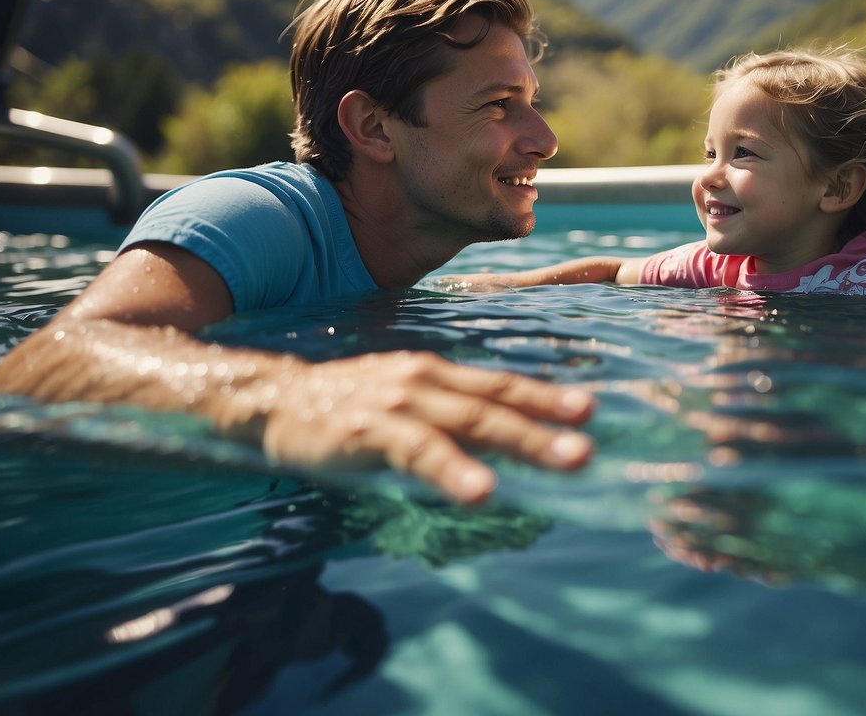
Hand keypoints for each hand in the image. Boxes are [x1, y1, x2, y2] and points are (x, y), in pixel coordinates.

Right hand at [250, 351, 594, 503]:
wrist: (275, 399)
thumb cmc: (347, 407)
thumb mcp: (403, 403)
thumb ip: (445, 419)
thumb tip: (497, 445)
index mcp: (435, 374)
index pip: (499, 385)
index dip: (544, 396)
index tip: (588, 409)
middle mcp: (424, 380)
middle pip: (496, 403)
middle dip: (547, 423)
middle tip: (590, 446)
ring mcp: (398, 402)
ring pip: (469, 422)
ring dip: (521, 441)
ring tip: (565, 461)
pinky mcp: (369, 429)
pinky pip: (419, 451)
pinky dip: (454, 470)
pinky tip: (482, 492)